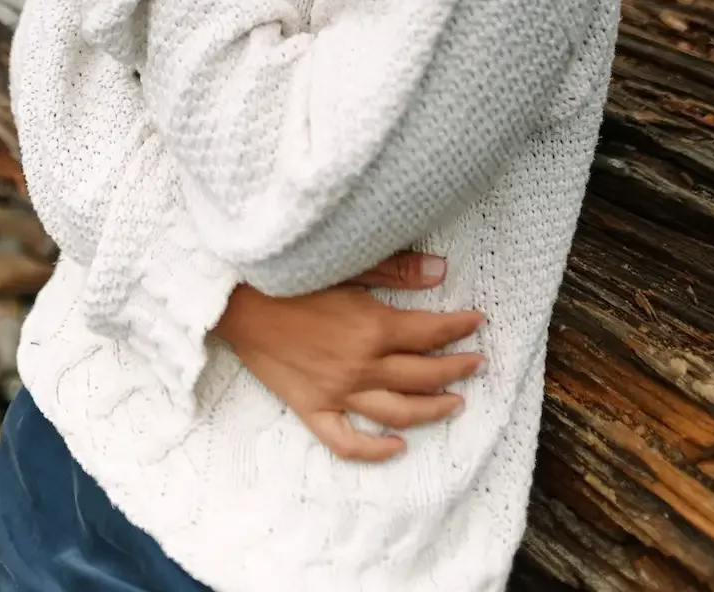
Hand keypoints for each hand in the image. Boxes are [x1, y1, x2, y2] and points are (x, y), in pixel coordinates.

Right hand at [213, 254, 485, 463]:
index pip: (431, 333)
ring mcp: (338, 393)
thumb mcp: (346, 264)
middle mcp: (361, 366)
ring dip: (433, 409)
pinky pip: (348, 441)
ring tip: (456, 402)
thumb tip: (440, 272)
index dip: (459, 328)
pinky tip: (398, 447)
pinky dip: (376, 450)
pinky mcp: (312, 409)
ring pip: (399, 412)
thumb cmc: (289, 275)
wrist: (236, 299)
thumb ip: (395, 271)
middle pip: (423, 375)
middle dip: (456, 368)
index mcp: (373, 327)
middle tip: (476, 363)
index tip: (478, 323)